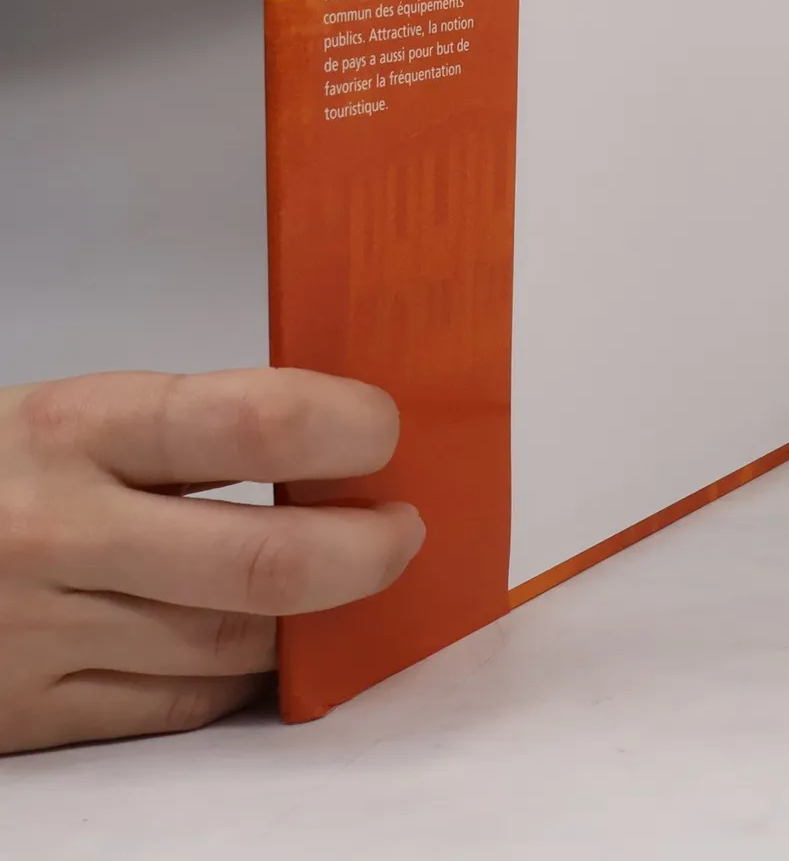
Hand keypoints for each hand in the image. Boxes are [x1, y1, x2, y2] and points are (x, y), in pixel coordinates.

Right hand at [0, 369, 422, 754]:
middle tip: (405, 532)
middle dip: (367, 551)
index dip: (350, 429)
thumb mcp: (73, 416)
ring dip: (315, 620)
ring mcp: (41, 636)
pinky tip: (270, 640)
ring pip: (234, 645)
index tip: (388, 435)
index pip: (255, 420)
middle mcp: (58, 533)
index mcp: (75, 428)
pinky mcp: (30, 718)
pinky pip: (181, 704)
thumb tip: (340, 442)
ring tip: (350, 581)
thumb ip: (192, 433)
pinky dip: (245, 674)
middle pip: (263, 561)